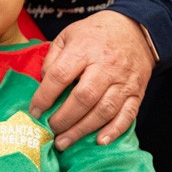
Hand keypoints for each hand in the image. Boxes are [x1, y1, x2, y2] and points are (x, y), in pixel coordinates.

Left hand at [28, 10, 155, 148]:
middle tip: (50, 131)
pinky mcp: (137, 92)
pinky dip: (114, 130)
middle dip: (63, 118)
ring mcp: (124, 80)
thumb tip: (42, 84)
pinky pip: (128, 115)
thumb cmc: (95, 34)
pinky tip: (99, 141)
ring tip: (64, 142)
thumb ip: (53, 59)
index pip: (61, 75)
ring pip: (104, 110)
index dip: (44, 96)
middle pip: (84, 97)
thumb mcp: (68, 35)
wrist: (134, 29)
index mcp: (84, 49)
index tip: (34, 112)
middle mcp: (106, 65)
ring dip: (82, 130)